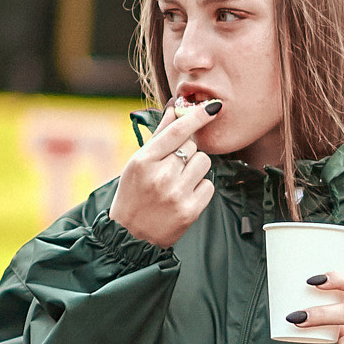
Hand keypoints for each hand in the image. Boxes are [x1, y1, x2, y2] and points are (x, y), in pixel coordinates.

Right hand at [110, 101, 218, 246]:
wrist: (129, 236)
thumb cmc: (133, 194)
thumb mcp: (137, 163)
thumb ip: (159, 135)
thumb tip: (176, 109)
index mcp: (144, 161)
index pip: (178, 131)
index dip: (198, 116)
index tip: (214, 107)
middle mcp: (161, 176)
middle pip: (192, 147)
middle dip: (186, 153)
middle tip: (172, 169)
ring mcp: (176, 194)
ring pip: (204, 163)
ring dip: (195, 169)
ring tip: (178, 182)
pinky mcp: (190, 211)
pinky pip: (209, 185)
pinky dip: (200, 188)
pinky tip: (184, 195)